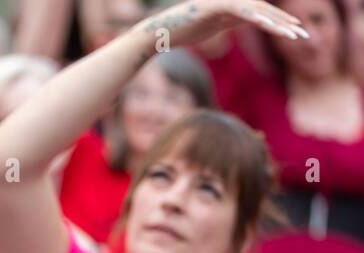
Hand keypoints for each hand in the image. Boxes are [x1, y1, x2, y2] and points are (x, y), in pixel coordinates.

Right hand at [136, 0, 307, 48]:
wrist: (163, 31)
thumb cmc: (185, 30)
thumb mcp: (214, 26)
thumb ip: (231, 20)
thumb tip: (244, 20)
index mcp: (234, 5)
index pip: (262, 13)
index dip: (280, 21)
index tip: (296, 31)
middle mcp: (234, 0)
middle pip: (265, 11)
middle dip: (285, 22)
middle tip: (304, 34)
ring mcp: (227, 0)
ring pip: (259, 12)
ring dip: (278, 24)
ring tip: (295, 34)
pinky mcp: (220, 5)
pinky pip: (245, 12)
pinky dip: (260, 19)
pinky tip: (274, 28)